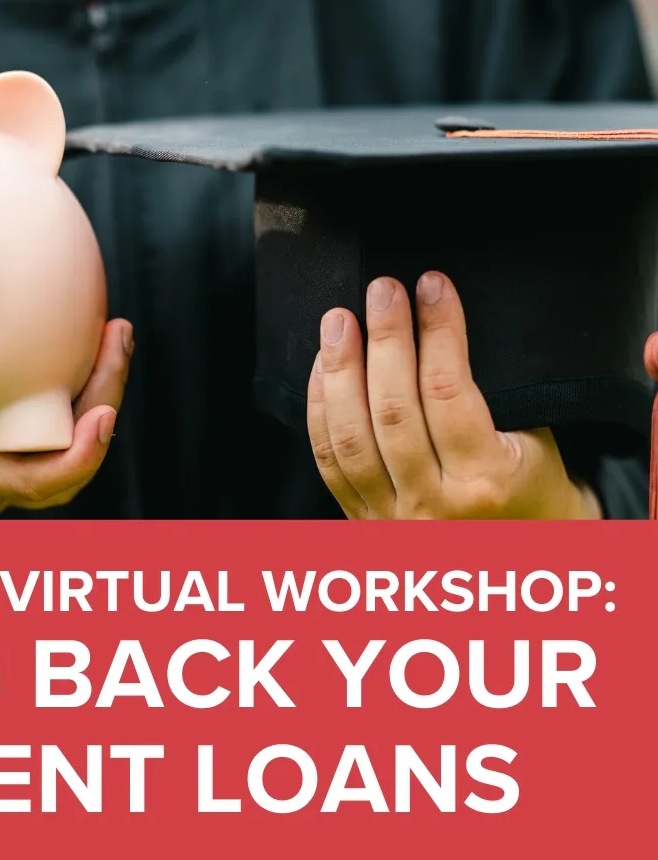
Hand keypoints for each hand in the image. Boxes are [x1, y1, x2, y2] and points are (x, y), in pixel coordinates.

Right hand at [0, 320, 132, 519]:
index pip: (37, 483)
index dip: (81, 456)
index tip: (102, 416)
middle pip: (72, 450)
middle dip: (106, 394)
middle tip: (117, 331)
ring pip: (66, 433)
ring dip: (94, 384)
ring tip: (109, 324)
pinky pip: (43, 417)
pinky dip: (65, 381)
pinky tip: (64, 331)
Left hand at [306, 272, 600, 519]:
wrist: (514, 573)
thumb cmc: (533, 501)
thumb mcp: (538, 452)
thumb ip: (498, 400)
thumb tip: (446, 324)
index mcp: (484, 483)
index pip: (448, 392)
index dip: (438, 331)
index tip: (432, 286)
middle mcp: (430, 504)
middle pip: (391, 410)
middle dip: (384, 340)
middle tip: (382, 289)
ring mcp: (388, 516)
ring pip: (348, 435)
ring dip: (339, 370)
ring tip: (339, 319)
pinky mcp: (360, 520)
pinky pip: (328, 460)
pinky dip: (319, 409)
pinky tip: (322, 367)